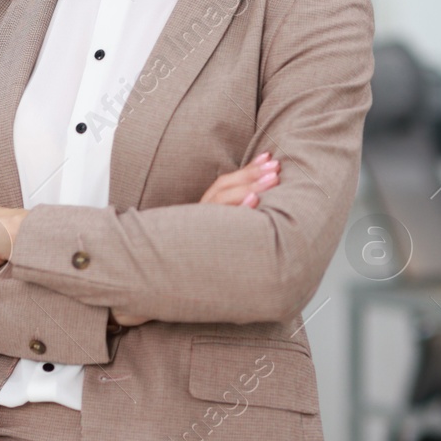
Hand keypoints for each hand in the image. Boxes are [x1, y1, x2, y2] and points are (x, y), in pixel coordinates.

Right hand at [111, 153, 280, 326]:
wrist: (163, 283)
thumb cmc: (199, 256)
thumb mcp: (215, 230)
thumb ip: (231, 214)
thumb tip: (260, 199)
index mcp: (204, 209)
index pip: (225, 182)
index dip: (247, 168)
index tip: (268, 157)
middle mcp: (200, 215)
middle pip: (224, 187)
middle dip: (252, 174)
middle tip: (276, 167)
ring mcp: (199, 228)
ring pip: (222, 201)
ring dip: (249, 187)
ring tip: (272, 180)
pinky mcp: (200, 242)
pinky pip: (219, 224)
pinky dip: (238, 210)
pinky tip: (255, 203)